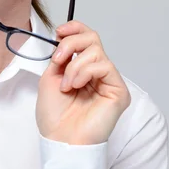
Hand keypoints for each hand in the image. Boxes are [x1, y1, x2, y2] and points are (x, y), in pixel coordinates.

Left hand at [36, 20, 130, 144]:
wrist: (60, 139)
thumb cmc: (56, 117)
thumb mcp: (50, 78)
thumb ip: (60, 58)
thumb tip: (64, 40)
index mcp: (82, 68)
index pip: (85, 38)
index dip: (74, 29)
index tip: (59, 31)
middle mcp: (97, 72)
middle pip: (92, 38)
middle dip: (71, 43)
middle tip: (58, 59)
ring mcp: (109, 80)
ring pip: (96, 51)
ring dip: (74, 66)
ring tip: (67, 85)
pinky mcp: (119, 90)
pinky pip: (104, 65)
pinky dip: (85, 72)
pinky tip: (76, 86)